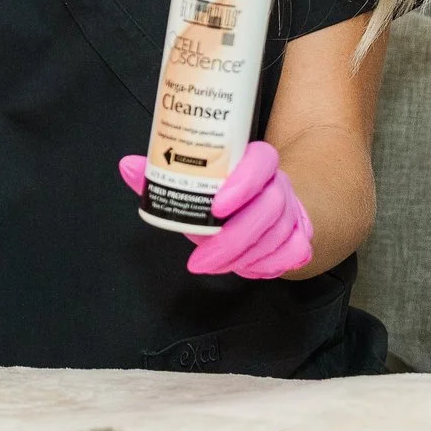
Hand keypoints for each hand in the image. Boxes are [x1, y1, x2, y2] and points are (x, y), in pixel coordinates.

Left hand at [119, 140, 313, 278]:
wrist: (265, 204)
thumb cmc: (224, 195)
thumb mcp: (197, 185)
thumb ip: (165, 176)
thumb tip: (128, 166)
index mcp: (257, 162)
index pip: (262, 161)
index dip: (243, 182)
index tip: (216, 206)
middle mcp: (280, 183)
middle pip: (269, 209)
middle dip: (233, 240)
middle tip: (201, 262)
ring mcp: (294, 211)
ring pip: (279, 235)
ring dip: (245, 258)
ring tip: (215, 266)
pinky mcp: (302, 236)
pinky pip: (295, 254)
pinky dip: (270, 266)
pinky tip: (248, 269)